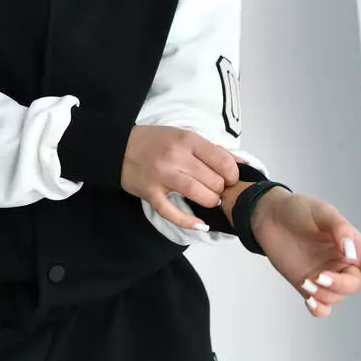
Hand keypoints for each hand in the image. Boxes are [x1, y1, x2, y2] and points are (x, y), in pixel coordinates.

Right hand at [122, 124, 238, 229]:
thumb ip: (211, 150)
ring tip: (209, 200)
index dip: (232, 173)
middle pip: (213, 180)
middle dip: (220, 188)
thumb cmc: (155, 141)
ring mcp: (162, 176)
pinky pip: (172, 212)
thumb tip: (242, 163)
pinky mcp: (151, 193)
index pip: (222, 160)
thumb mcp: (183, 136)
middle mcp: (176, 157)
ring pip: (198, 194)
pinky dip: (189, 221)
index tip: (230, 178)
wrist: (118, 148)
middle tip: (215, 188)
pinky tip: (201, 225)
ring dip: (210, 201)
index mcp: (187, 140)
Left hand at [247, 189, 360, 314]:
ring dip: (323, 293)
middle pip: (353, 286)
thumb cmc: (300, 209)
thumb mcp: (323, 212)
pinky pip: (320, 307)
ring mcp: (325, 276)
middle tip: (318, 276)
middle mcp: (342, 264)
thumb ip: (340, 230)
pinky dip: (318, 309)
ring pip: (335, 297)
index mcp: (355, 247)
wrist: (270, 215)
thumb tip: (352, 254)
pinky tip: (309, 301)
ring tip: (306, 280)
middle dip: (338, 285)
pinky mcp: (307, 284)